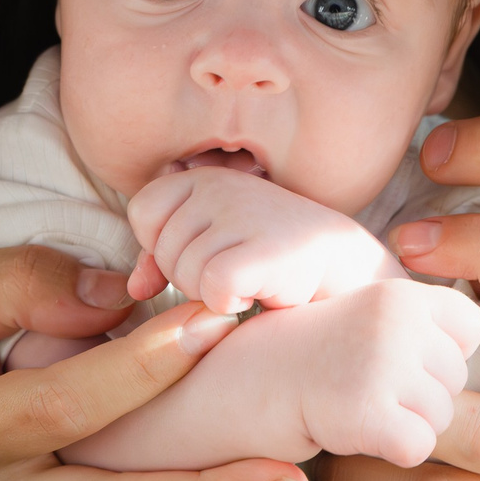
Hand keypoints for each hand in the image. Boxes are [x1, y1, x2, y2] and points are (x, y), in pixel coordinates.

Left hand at [125, 167, 400, 312]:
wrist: (344, 267)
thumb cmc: (272, 257)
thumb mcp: (213, 246)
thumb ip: (167, 259)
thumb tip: (135, 290)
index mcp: (203, 175)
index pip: (142, 211)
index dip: (163, 244)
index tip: (205, 252)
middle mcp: (219, 185)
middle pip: (164, 251)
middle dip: (192, 277)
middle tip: (239, 269)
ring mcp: (241, 213)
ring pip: (186, 275)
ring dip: (214, 294)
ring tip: (254, 278)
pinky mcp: (261, 250)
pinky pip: (212, 291)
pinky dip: (231, 304)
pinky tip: (260, 292)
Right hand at [273, 278, 479, 468]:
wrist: (237, 383)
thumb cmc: (311, 358)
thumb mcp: (372, 321)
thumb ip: (425, 328)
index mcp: (402, 292)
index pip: (470, 328)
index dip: (437, 353)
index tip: (391, 358)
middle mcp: (399, 319)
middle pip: (457, 381)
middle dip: (418, 396)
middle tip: (362, 386)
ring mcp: (384, 363)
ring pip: (441, 420)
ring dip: (402, 426)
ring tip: (353, 406)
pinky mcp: (369, 411)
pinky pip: (416, 449)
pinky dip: (387, 453)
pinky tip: (350, 430)